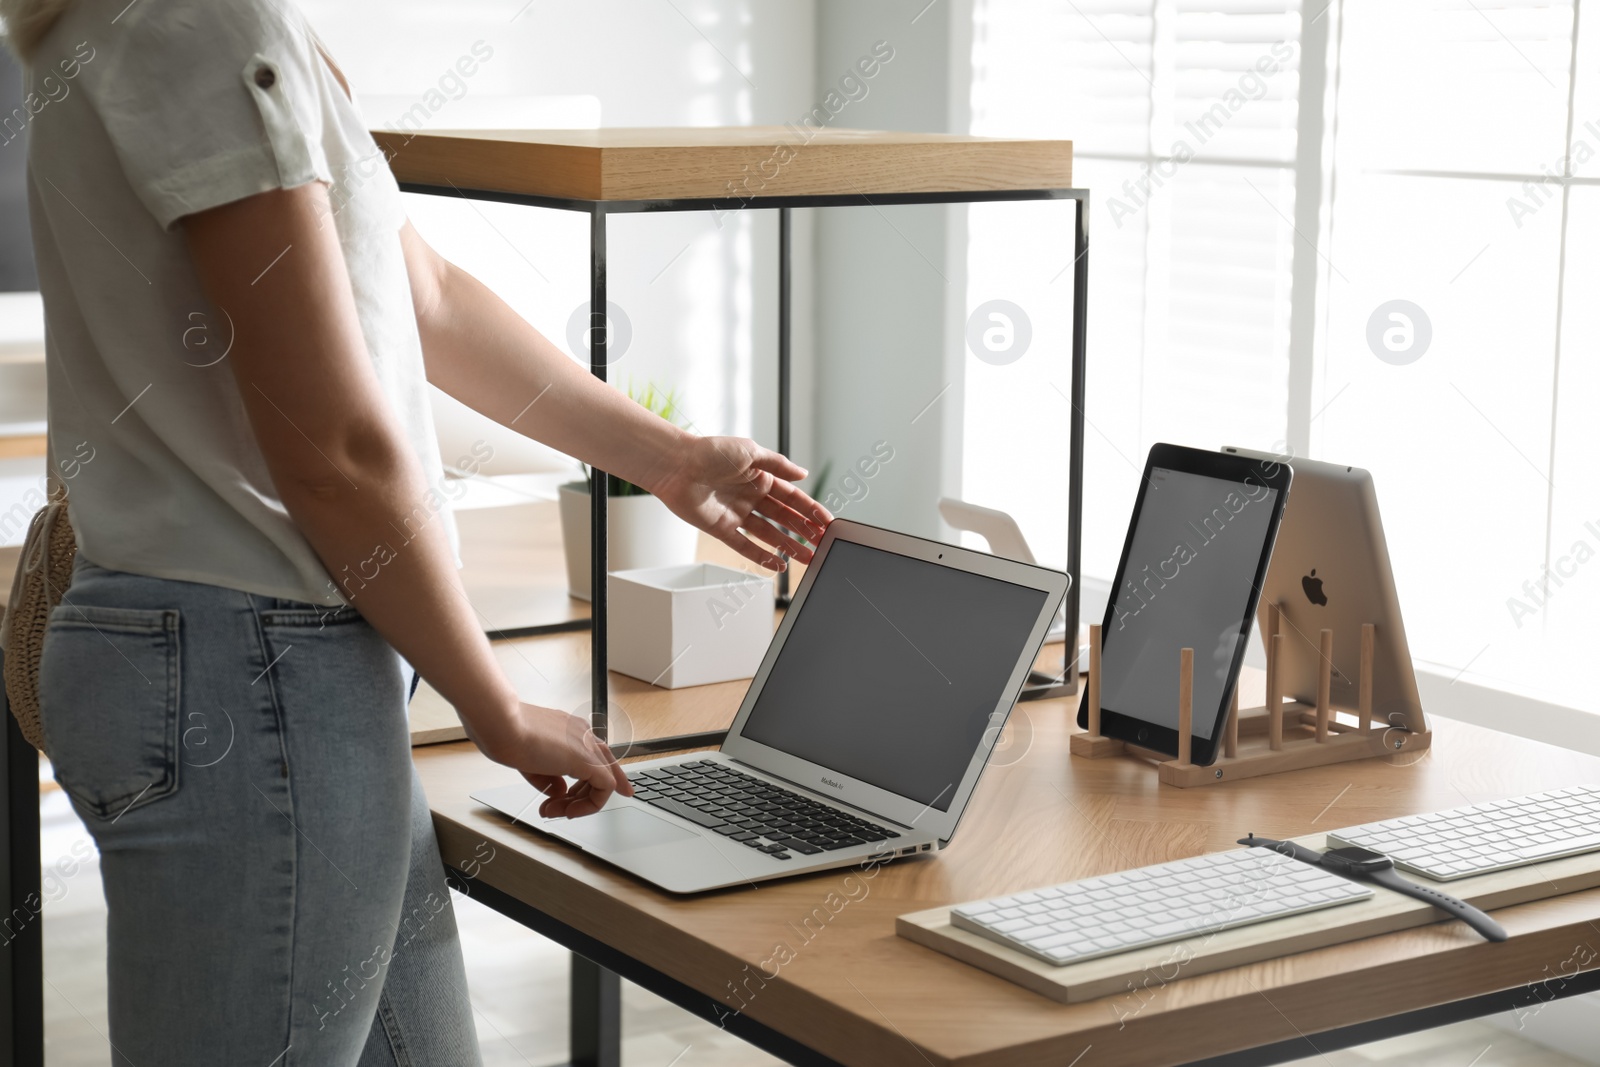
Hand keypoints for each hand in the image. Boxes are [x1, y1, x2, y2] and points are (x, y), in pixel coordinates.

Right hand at [473, 703, 632, 817]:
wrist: (502, 726)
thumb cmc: (506, 734)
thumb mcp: (529, 760)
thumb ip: (549, 777)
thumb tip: (560, 790)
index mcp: (569, 730)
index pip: (595, 755)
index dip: (592, 781)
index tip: (580, 797)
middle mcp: (582, 735)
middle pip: (603, 770)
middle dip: (580, 797)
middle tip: (556, 809)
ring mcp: (587, 745)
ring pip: (606, 780)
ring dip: (580, 804)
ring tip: (554, 811)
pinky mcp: (587, 759)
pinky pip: (605, 787)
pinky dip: (589, 805)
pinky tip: (568, 810)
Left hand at [650, 436, 832, 569]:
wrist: (676, 465)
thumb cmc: (710, 452)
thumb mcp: (751, 451)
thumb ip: (779, 464)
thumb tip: (804, 473)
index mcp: (760, 477)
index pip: (793, 498)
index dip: (811, 510)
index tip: (827, 523)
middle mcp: (750, 496)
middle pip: (784, 518)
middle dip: (804, 532)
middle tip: (822, 545)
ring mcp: (737, 513)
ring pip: (769, 534)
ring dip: (788, 546)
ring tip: (807, 559)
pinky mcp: (721, 528)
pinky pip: (745, 545)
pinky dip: (761, 556)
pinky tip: (778, 565)